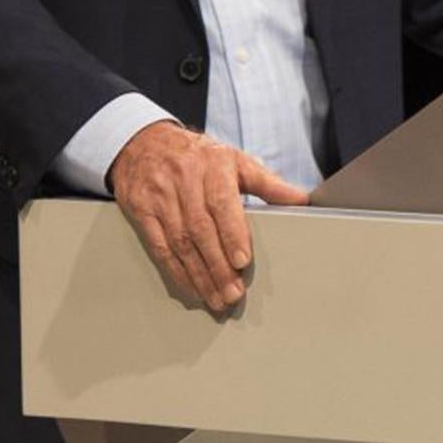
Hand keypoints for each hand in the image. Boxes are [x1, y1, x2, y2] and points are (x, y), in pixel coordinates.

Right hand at [107, 121, 309, 311]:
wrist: (144, 143)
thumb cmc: (199, 155)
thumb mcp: (235, 160)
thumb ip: (267, 182)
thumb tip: (300, 200)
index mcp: (212, 166)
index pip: (221, 203)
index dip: (232, 234)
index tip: (242, 261)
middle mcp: (184, 181)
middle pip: (200, 229)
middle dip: (217, 265)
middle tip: (233, 293)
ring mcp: (160, 197)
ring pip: (180, 243)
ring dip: (199, 275)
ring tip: (216, 298)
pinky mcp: (141, 212)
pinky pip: (159, 247)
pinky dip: (176, 271)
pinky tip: (191, 288)